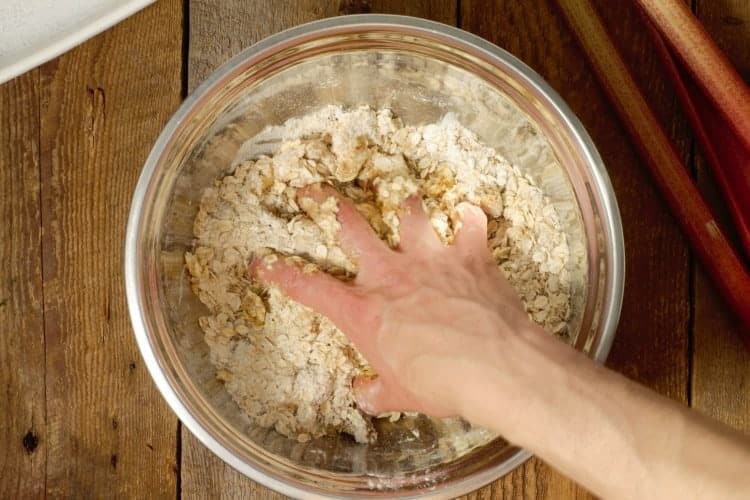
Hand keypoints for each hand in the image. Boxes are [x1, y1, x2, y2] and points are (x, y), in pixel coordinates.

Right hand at [250, 184, 534, 418]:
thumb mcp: (399, 396)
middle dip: (325, 204)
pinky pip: (470, 226)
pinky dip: (470, 220)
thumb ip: (377, 391)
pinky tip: (471, 216)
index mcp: (365, 311)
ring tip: (407, 199)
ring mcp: (430, 259)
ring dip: (408, 207)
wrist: (493, 367)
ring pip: (410, 215)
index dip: (282, 274)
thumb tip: (365, 394)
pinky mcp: (469, 255)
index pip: (311, 289)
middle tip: (310, 189)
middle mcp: (391, 275)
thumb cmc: (440, 384)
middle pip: (350, 227)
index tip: (263, 262)